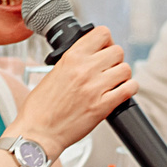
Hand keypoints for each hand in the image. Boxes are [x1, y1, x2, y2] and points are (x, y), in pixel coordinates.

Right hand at [12, 26, 138, 155]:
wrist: (38, 133)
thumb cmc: (40, 109)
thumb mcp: (52, 74)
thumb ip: (72, 62)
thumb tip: (89, 57)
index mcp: (71, 58)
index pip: (102, 34)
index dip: (106, 42)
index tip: (104, 49)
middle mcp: (84, 69)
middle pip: (118, 51)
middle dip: (115, 60)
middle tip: (109, 69)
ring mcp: (95, 88)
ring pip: (126, 69)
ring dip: (122, 76)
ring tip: (113, 83)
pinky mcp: (103, 106)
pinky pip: (129, 89)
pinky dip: (129, 89)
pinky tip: (121, 92)